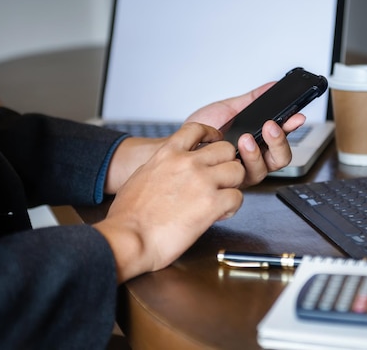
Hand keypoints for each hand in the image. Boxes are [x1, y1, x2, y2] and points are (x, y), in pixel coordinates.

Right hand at [95, 123, 244, 282]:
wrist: (129, 238)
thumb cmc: (129, 216)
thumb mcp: (141, 177)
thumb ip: (161, 167)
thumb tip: (169, 171)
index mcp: (167, 154)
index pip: (197, 129)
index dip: (211, 135)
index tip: (215, 142)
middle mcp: (187, 163)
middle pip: (226, 149)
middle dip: (226, 164)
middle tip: (220, 180)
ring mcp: (202, 181)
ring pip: (238, 171)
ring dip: (232, 185)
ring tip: (221, 199)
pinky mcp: (212, 204)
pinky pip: (238, 197)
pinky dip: (232, 208)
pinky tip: (219, 215)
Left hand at [185, 82, 305, 186]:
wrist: (179, 143)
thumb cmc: (201, 129)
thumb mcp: (229, 109)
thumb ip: (253, 99)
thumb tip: (274, 86)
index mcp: (258, 140)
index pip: (282, 136)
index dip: (292, 127)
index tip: (296, 116)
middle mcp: (254, 158)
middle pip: (281, 157)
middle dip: (279, 141)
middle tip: (270, 126)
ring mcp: (243, 171)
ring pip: (265, 169)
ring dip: (258, 152)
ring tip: (246, 138)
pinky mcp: (231, 182)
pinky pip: (245, 176)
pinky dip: (243, 161)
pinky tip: (235, 149)